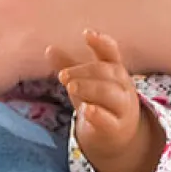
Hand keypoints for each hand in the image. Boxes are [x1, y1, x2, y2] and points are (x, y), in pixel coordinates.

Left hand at [53, 31, 163, 171]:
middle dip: (86, 71)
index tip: (87, 34)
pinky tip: (86, 110)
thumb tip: (49, 49)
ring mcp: (122, 108)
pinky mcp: (116, 128)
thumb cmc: (100, 103)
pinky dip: (99, 114)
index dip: (101, 42)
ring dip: (90, 88)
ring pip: (111, 94)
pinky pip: (110, 120)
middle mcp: (122, 87)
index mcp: (115, 72)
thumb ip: (69, 66)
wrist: (117, 137)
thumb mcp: (85, 83)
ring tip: (70, 86)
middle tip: (63, 75)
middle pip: (108, 72)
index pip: (112, 53)